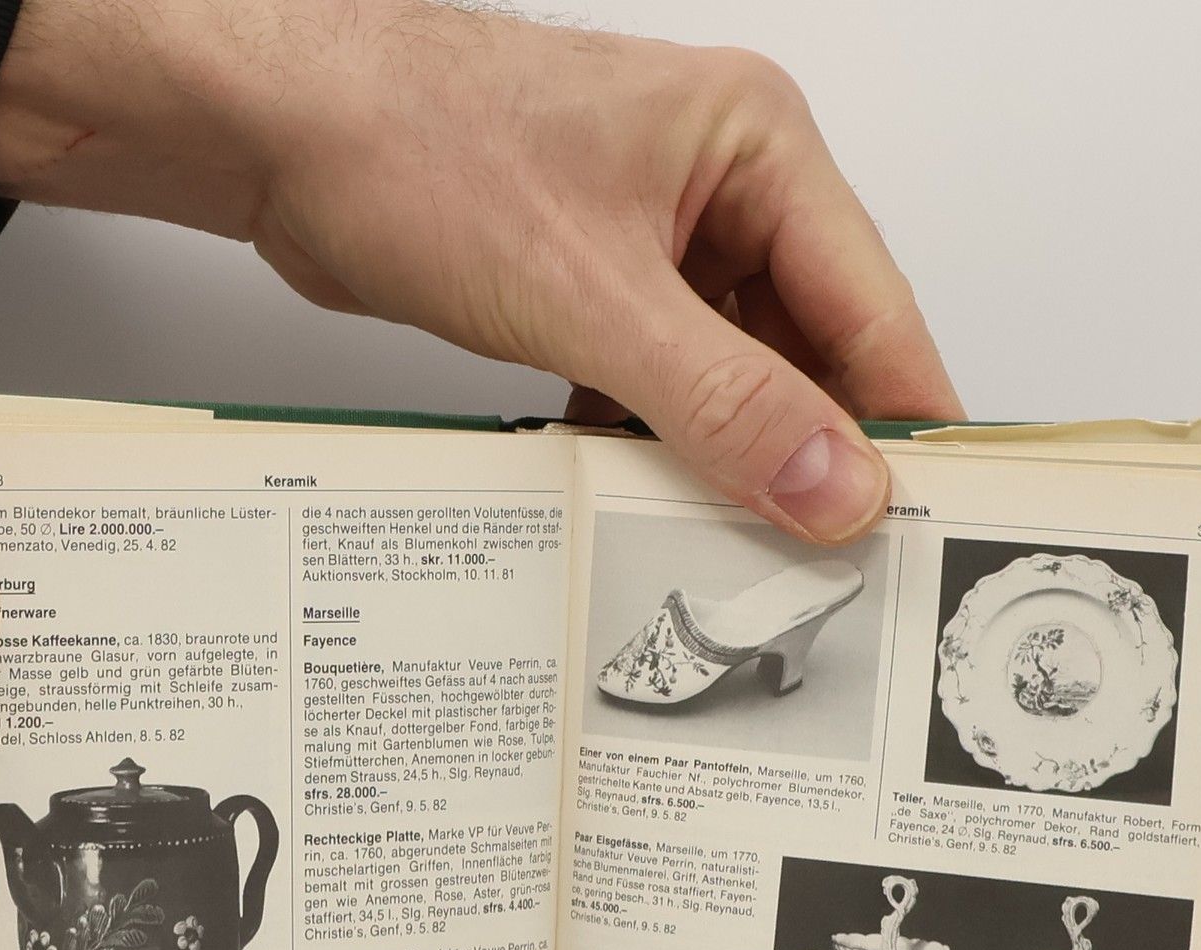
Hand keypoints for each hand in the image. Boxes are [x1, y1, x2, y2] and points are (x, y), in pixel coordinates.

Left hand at [0, 0, 959, 543]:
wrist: (278, 136)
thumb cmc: (414, 143)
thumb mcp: (590, 294)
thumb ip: (722, 399)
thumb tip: (832, 482)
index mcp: (755, 148)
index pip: (872, 307)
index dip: (901, 421)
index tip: (922, 520)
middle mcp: (719, 189)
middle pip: (806, 352)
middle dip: (808, 455)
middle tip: (822, 562)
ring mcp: (653, 242)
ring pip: (730, 380)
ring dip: (723, 461)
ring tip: (728, 548)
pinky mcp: (594, 287)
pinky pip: (659, 388)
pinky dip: (651, 447)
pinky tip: (636, 501)